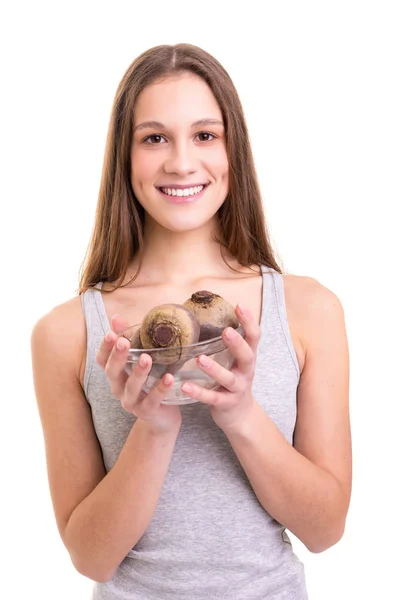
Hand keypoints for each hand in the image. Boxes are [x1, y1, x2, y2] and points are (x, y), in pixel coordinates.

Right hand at [96, 314, 181, 434]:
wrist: (161, 416)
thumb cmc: (148, 382)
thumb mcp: (138, 360)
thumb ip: (129, 339)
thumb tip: (116, 317)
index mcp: (115, 374)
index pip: (102, 360)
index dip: (104, 348)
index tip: (111, 333)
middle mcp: (118, 388)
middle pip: (112, 373)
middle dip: (118, 357)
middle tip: (124, 342)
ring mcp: (131, 402)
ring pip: (131, 388)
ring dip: (138, 372)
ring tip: (147, 358)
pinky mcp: (147, 411)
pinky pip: (152, 400)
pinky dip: (160, 389)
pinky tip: (169, 378)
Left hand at [181, 304, 259, 431]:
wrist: (240, 415)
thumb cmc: (235, 380)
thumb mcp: (236, 361)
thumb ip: (230, 343)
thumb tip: (212, 314)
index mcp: (248, 358)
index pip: (253, 337)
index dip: (249, 322)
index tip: (239, 306)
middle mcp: (246, 372)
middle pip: (246, 356)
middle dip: (237, 344)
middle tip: (226, 331)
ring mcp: (237, 389)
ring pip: (228, 379)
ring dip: (214, 369)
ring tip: (200, 359)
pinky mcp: (225, 403)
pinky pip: (212, 398)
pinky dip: (199, 393)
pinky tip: (186, 386)